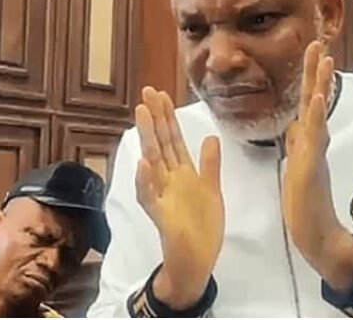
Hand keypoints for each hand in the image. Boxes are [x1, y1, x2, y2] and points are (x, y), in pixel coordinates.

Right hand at [134, 88, 224, 309]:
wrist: (197, 260)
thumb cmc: (202, 227)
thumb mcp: (211, 190)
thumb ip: (210, 164)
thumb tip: (210, 136)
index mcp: (183, 173)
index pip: (174, 139)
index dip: (168, 117)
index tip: (161, 94)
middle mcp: (169, 180)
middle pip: (161, 144)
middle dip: (155, 118)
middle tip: (147, 92)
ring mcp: (163, 196)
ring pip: (152, 163)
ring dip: (147, 139)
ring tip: (141, 114)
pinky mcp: (161, 215)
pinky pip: (149, 196)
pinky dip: (145, 181)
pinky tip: (143, 163)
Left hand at [282, 41, 352, 291]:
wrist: (316, 233)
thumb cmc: (306, 204)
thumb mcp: (298, 166)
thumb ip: (301, 144)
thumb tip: (297, 124)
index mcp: (307, 141)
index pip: (308, 103)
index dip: (310, 79)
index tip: (314, 55)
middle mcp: (314, 141)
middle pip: (314, 99)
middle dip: (316, 71)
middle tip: (319, 43)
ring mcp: (314, 151)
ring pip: (317, 111)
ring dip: (320, 83)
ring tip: (324, 59)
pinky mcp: (311, 164)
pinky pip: (314, 135)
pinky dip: (317, 114)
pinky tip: (319, 95)